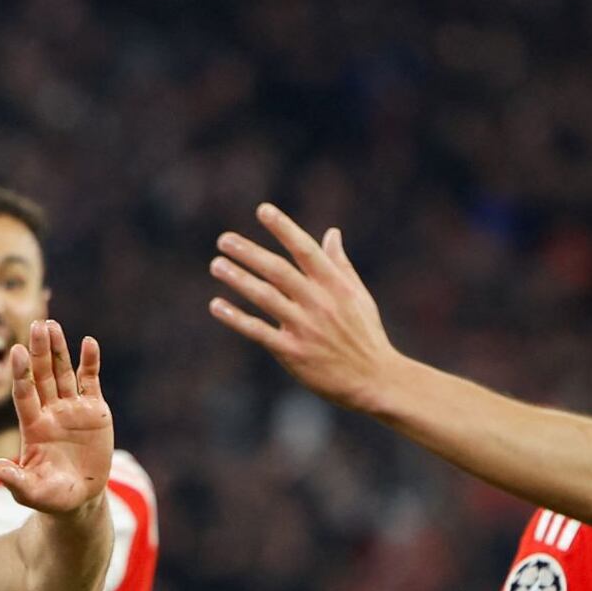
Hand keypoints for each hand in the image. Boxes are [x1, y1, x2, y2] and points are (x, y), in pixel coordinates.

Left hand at [0, 320, 113, 517]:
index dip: (21, 373)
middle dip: (39, 351)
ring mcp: (71, 408)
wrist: (78, 499)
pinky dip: (90, 362)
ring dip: (59, 349)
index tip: (15, 351)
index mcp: (32, 426)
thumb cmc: (50, 496)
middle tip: (37, 325)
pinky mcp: (93, 410)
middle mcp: (49, 411)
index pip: (24, 393)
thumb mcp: (30, 491)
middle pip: (42, 375)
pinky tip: (89, 343)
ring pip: (64, 372)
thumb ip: (14, 479)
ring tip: (52, 325)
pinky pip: (90, 381)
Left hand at [206, 205, 404, 414]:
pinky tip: (217, 305)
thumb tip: (332, 233)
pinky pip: (258, 331)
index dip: (284, 228)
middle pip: (278, 270)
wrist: (374, 380)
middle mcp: (318, 302)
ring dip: (238, 279)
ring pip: (265, 297)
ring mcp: (304, 327)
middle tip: (224, 239)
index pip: (305, 249)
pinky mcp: (292, 352)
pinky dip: (236, 318)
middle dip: (250, 252)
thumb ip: (340, 264)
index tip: (263, 210)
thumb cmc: (365, 336)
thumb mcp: (359, 296)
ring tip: (217, 264)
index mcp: (335, 285)